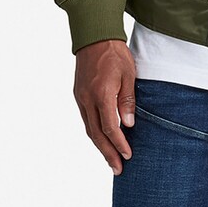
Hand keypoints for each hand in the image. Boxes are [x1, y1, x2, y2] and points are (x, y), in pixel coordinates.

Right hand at [73, 39, 135, 175]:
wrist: (95, 37)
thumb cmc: (115, 53)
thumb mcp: (128, 74)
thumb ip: (127, 100)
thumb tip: (129, 125)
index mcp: (102, 94)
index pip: (110, 127)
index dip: (119, 144)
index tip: (128, 155)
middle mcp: (87, 99)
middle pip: (96, 134)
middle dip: (108, 153)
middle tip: (117, 168)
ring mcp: (80, 98)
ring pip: (89, 129)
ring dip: (100, 146)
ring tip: (110, 160)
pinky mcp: (78, 95)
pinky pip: (86, 119)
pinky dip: (94, 133)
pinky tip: (101, 139)